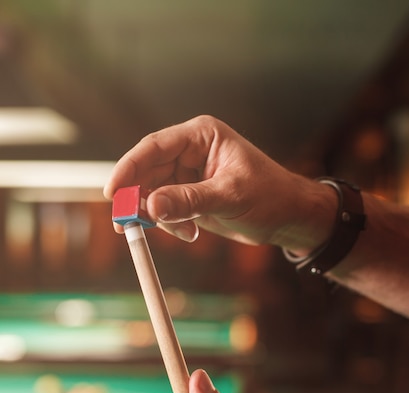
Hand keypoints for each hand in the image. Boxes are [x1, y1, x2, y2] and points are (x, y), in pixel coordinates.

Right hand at [104, 115, 329, 248]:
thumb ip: (189, 201)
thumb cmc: (270, 196)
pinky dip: (170, 225)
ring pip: (153, 194)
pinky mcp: (190, 197)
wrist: (288, 218)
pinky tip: (191, 234)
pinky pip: (165, 210)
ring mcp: (189, 175)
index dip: (128, 168)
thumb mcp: (229, 197)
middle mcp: (190, 151)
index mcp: (201, 136)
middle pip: (147, 171)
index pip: (153, 147)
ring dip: (158, 216)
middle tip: (130, 225)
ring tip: (184, 233)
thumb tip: (151, 207)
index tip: (113, 193)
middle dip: (139, 198)